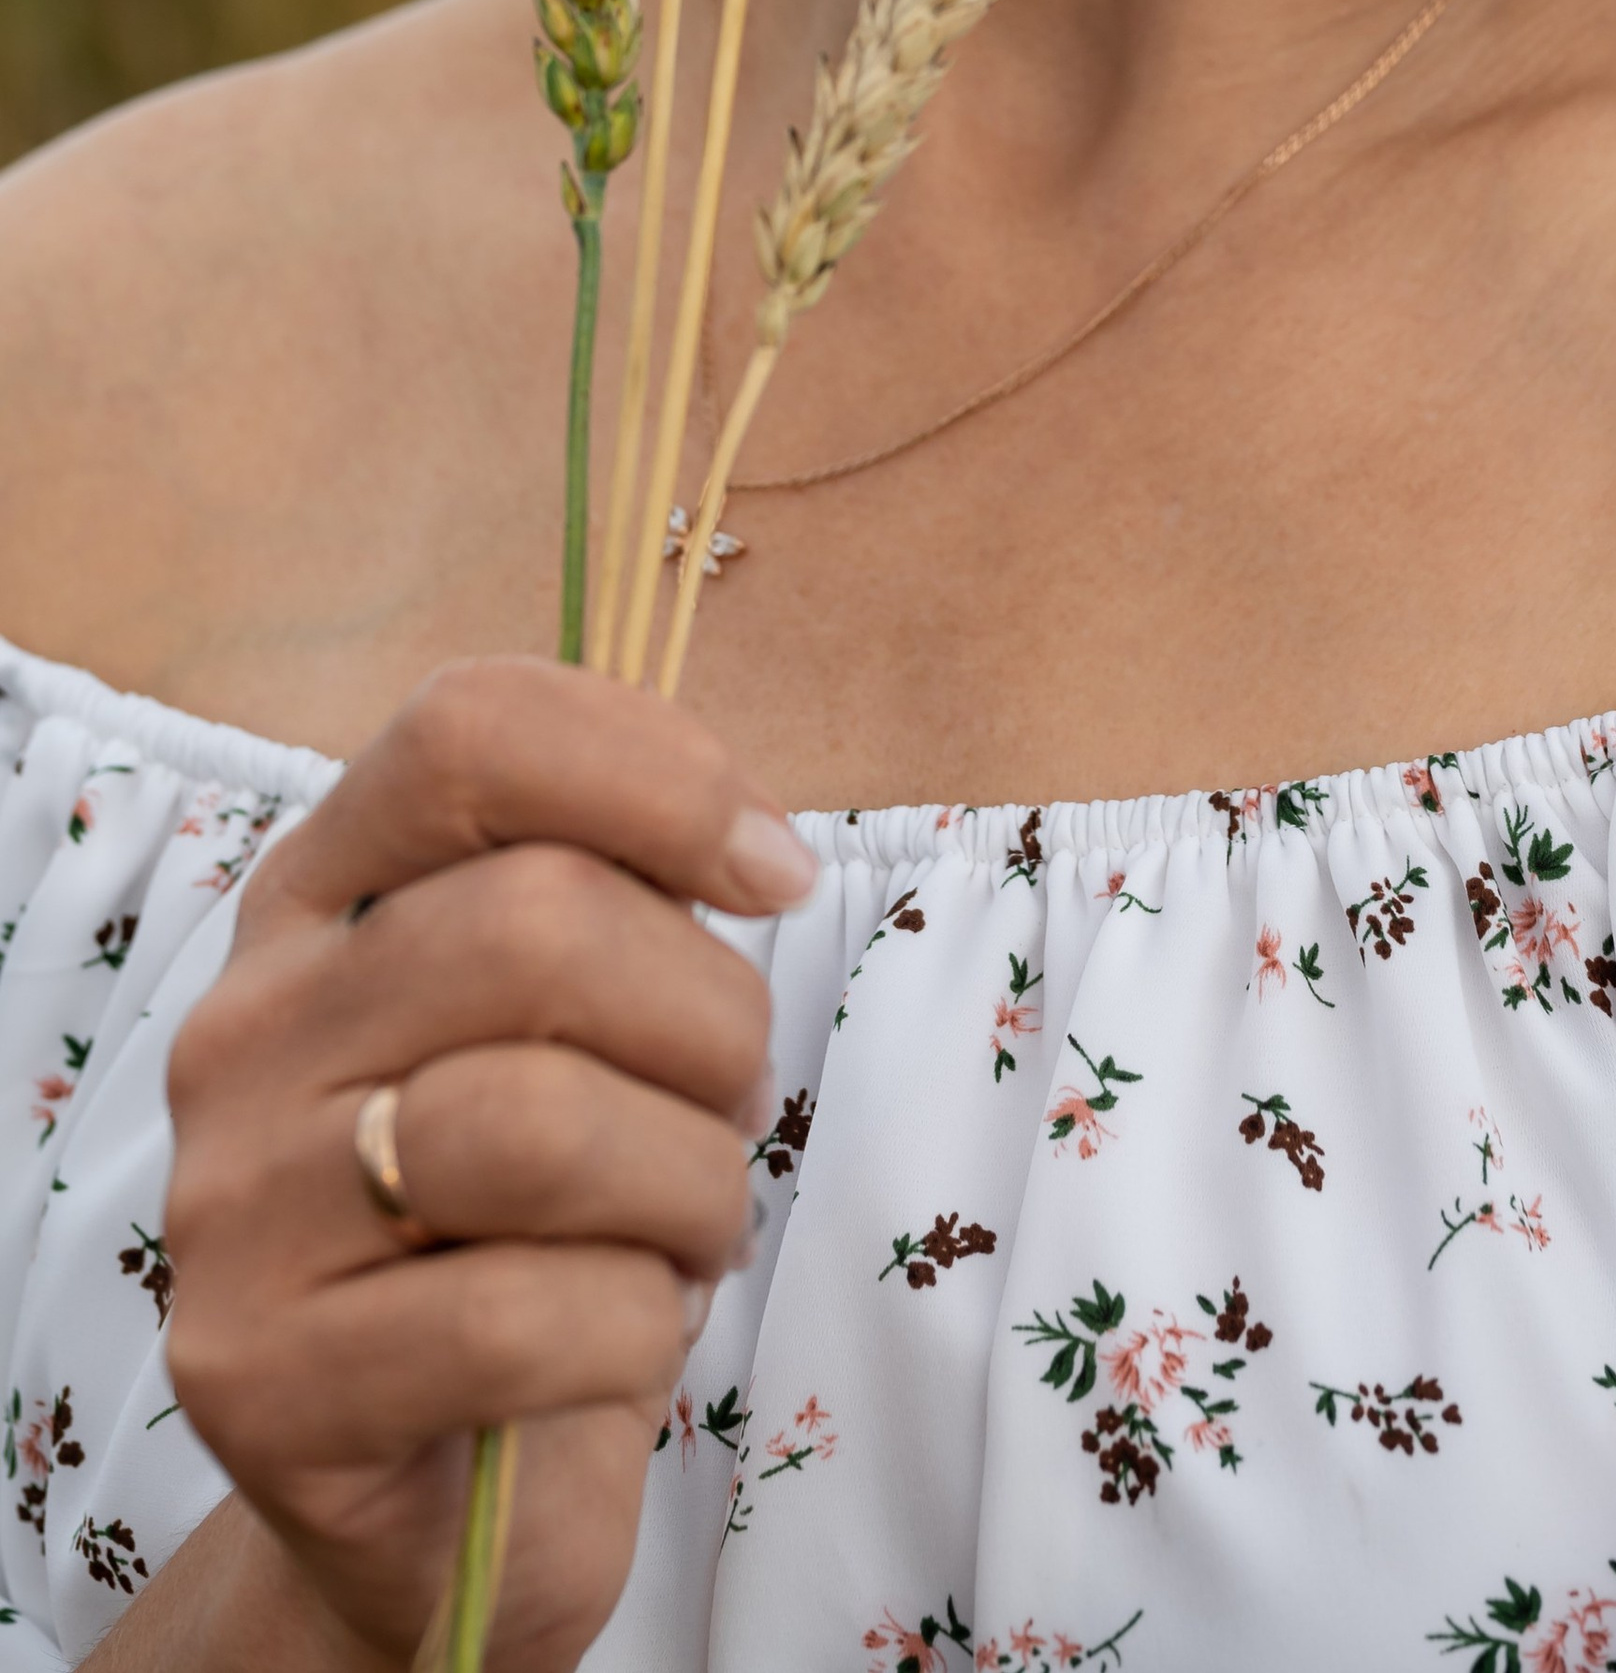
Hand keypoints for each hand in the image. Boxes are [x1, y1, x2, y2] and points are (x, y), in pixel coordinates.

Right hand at [156, 658, 815, 1670]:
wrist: (445, 1492)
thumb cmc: (548, 1217)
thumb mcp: (584, 1022)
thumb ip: (629, 898)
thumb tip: (760, 862)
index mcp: (320, 895)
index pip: (469, 729)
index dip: (660, 774)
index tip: (777, 878)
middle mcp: (249, 1025)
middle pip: (538, 920)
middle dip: (709, 1019)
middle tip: (731, 1107)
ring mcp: (231, 1203)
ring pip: (539, 1120)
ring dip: (690, 1182)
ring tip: (689, 1228)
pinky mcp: (255, 1378)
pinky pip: (522, 1315)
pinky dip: (637, 1328)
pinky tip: (622, 1339)